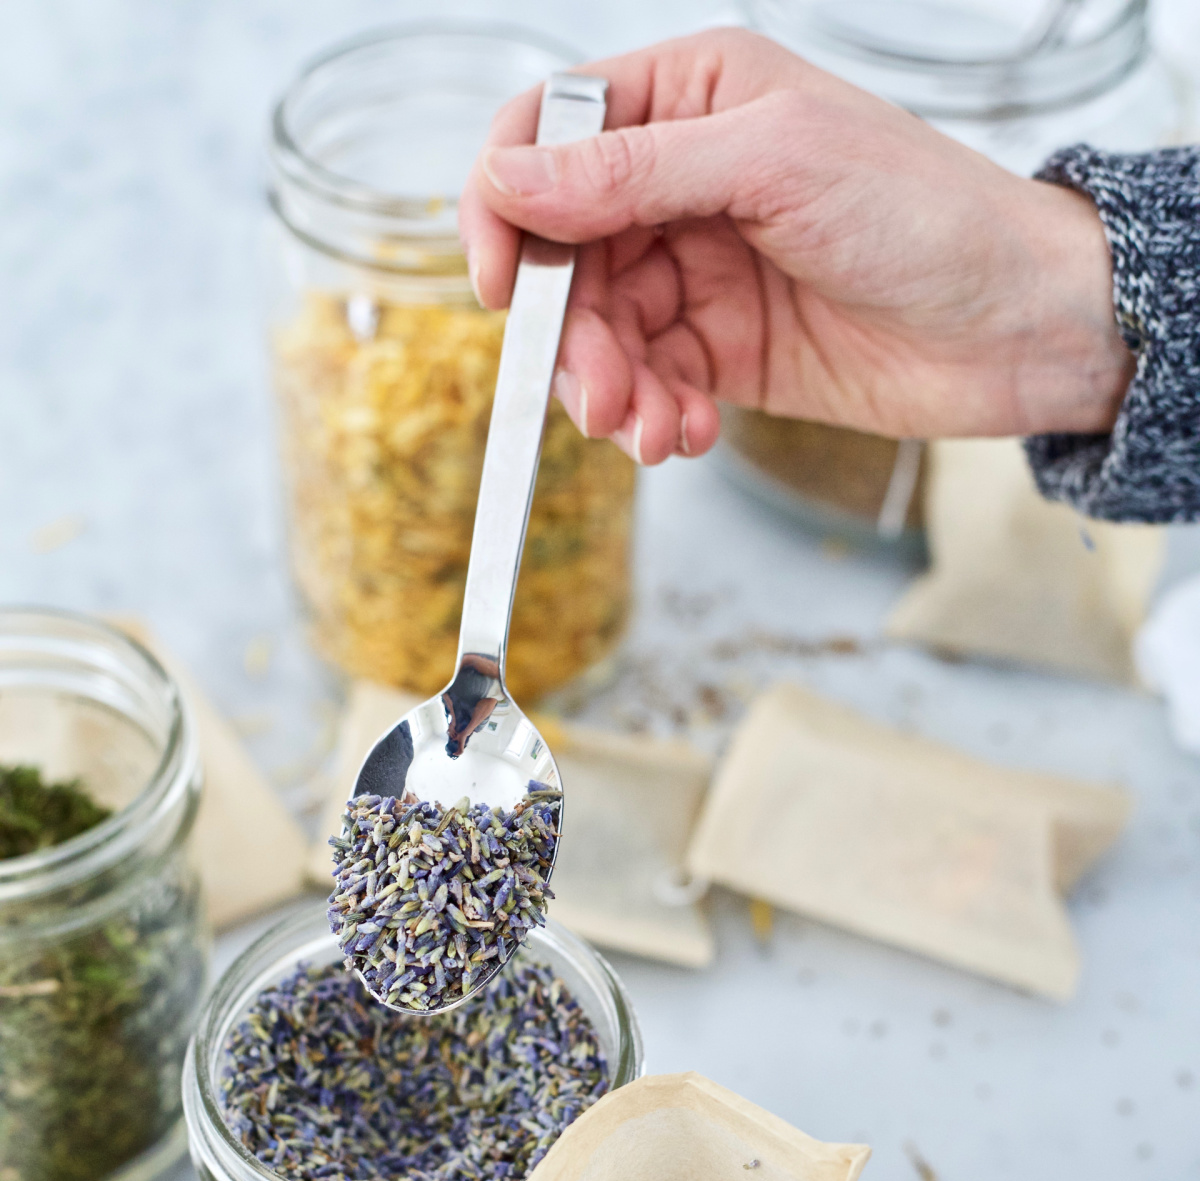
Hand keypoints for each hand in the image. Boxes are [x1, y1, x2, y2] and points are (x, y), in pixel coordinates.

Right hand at [459, 28, 1133, 465]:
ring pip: (599, 332)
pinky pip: (648, 384)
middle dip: (569, 333)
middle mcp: (683, 179)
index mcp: (691, 97)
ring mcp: (700, 268)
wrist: (1014, 326)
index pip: (550, 136)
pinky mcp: (722, 349)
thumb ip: (633, 174)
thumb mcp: (771, 165)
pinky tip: (684, 437)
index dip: (507, 206)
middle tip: (598, 395)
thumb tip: (511, 179)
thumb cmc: (923, 214)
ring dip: (609, 390)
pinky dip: (652, 417)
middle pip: (564, 254)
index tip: (501, 284)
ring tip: (649, 429)